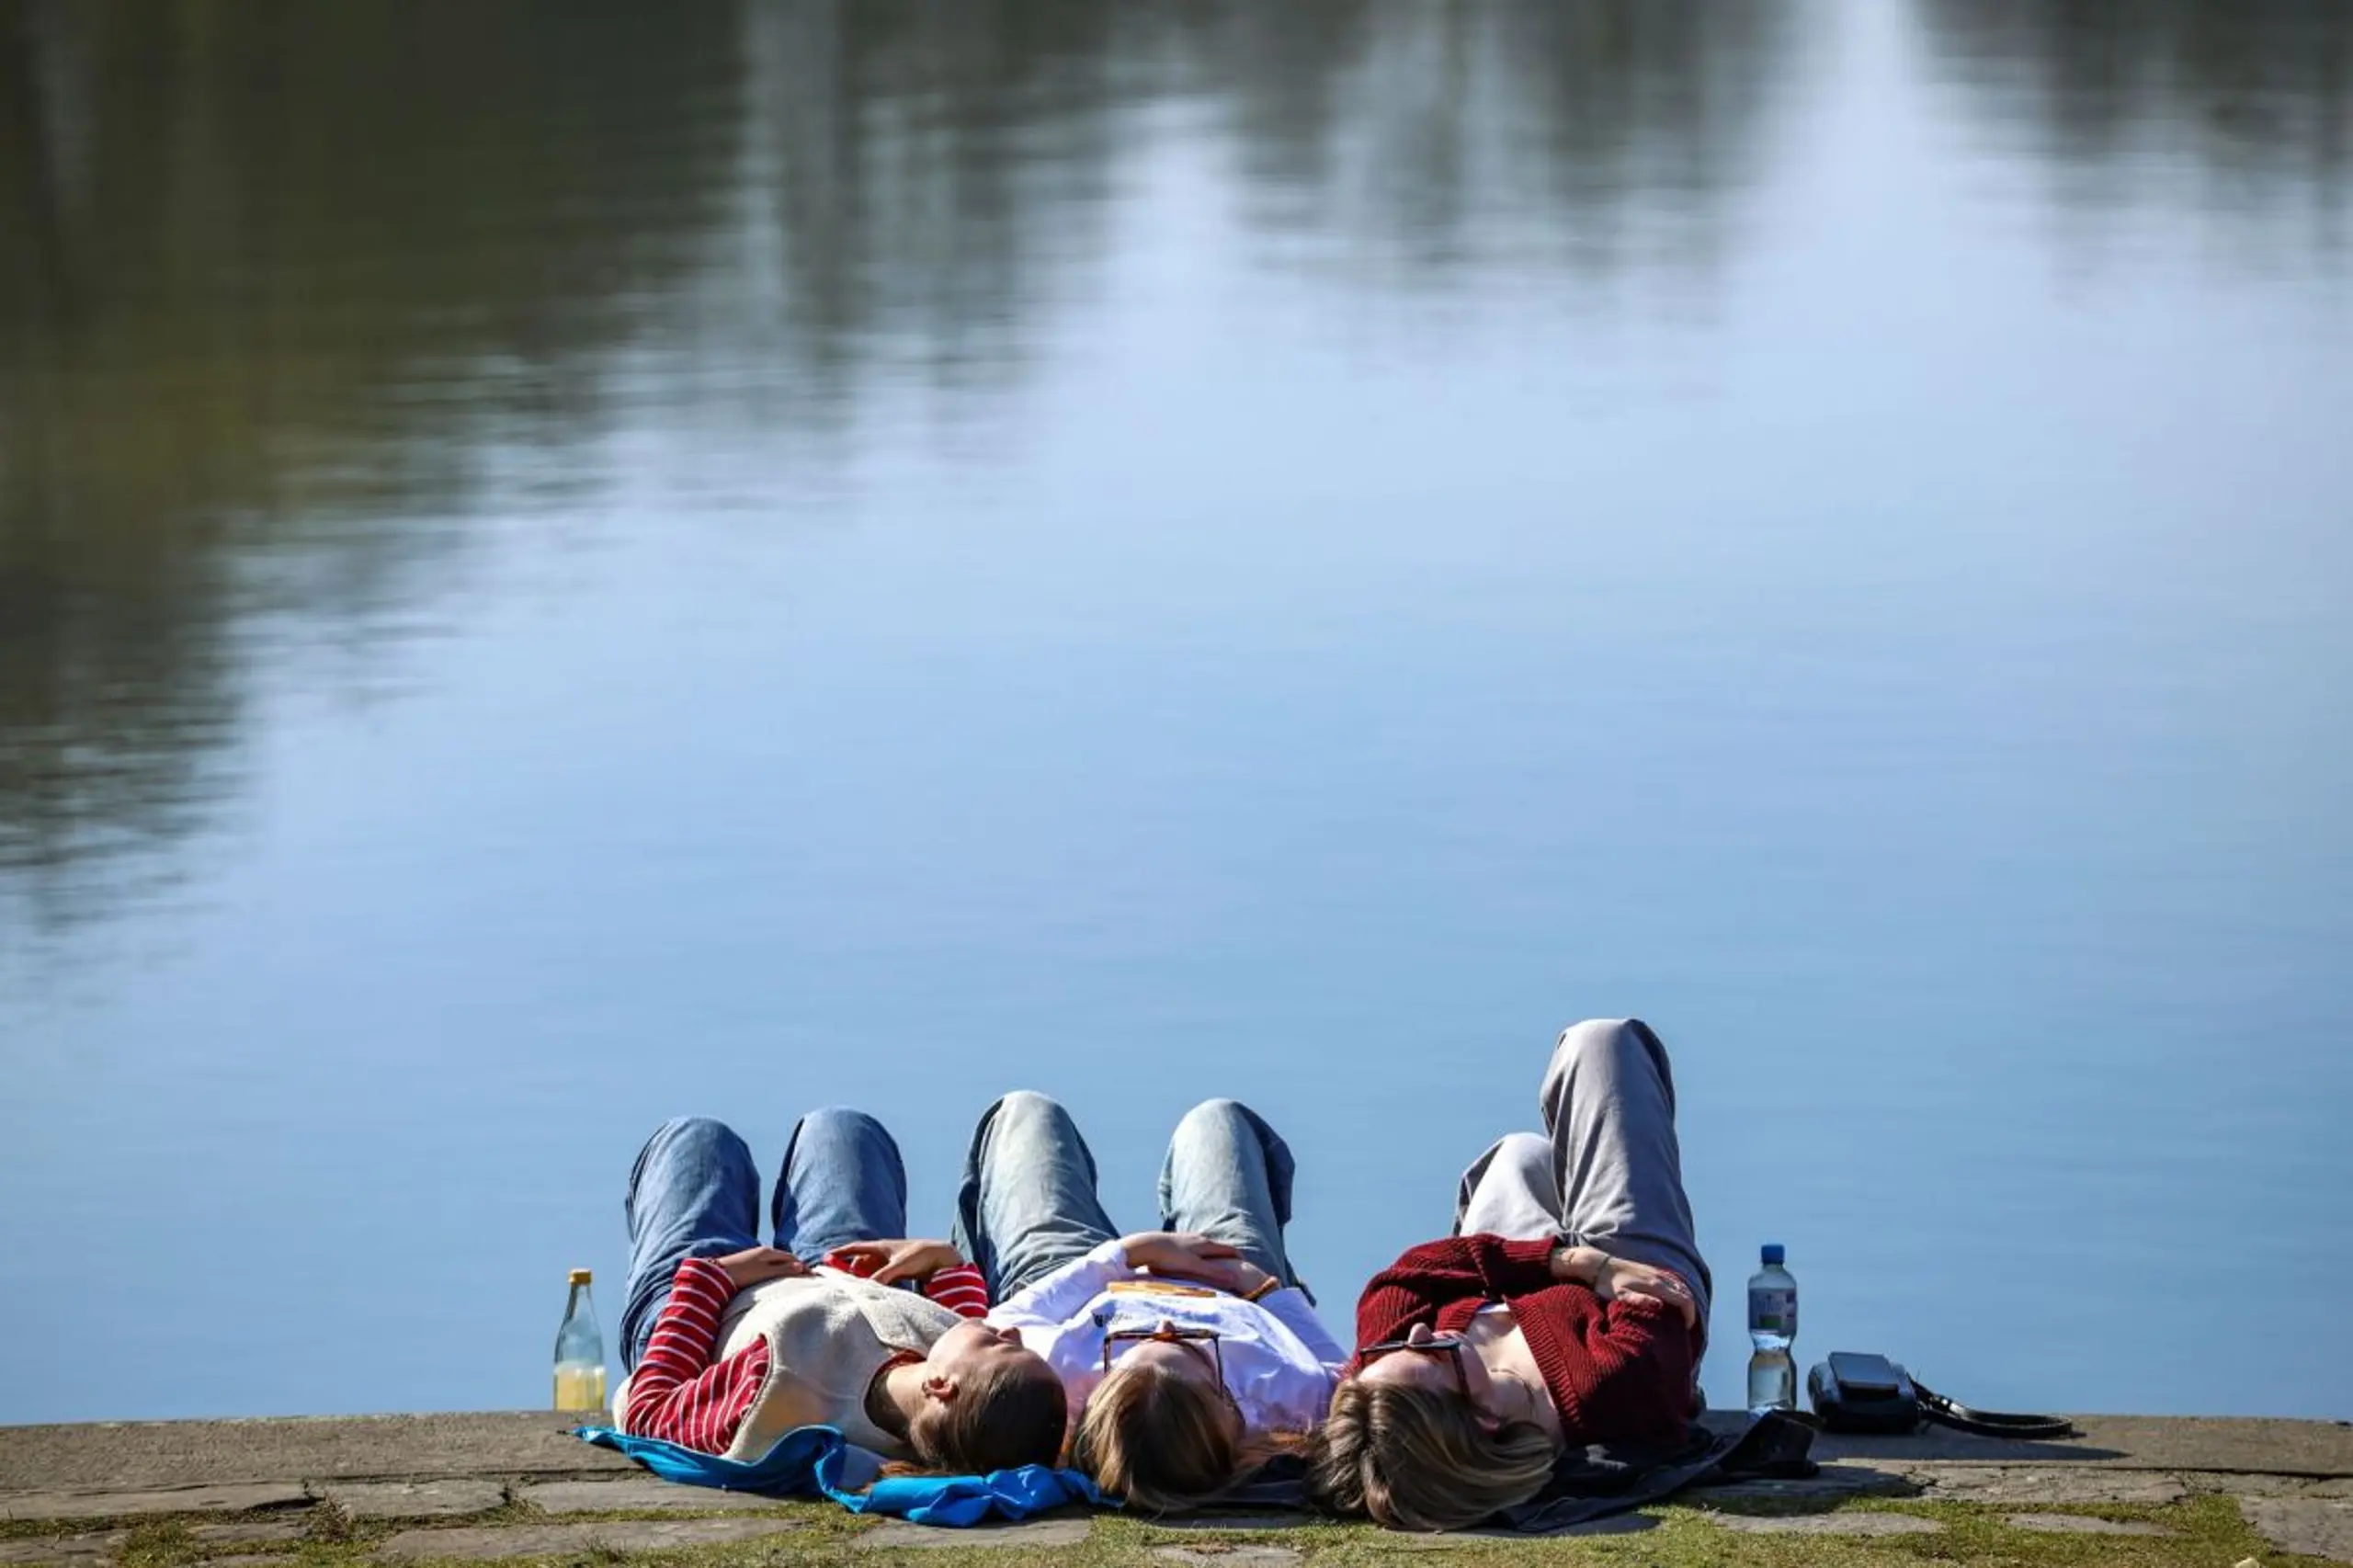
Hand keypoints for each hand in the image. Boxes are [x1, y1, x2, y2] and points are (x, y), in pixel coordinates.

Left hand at [713, 1246, 808, 1287]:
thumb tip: (801, 1267)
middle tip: (806, 1278)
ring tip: (794, 1279)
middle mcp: (763, 1251)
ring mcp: (755, 1257)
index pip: (791, 1258)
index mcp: (768, 1252)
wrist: (716, 1275)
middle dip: (796, 1266)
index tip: (812, 1276)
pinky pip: (769, 1265)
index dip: (802, 1266)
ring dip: (786, 1268)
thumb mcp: (763, 1273)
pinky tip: (776, 1278)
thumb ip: (782, 1270)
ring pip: (777, 1262)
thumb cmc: (741, 1274)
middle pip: (785, 1258)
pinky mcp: (749, 1264)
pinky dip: (777, 1270)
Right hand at [826, 1238, 964, 1285]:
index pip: (855, 1248)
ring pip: (870, 1272)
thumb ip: (882, 1276)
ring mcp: (891, 1263)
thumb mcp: (899, 1265)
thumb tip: (867, 1288)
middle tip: (840, 1283)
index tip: (826, 1257)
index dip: (840, 1253)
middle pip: (860, 1262)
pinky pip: (881, 1279)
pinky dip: (875, 1285)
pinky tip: (873, 1294)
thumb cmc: (921, 1255)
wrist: (942, 1258)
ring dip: (863, 1280)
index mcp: (881, 1246)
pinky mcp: (899, 1273)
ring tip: (855, 1291)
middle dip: (850, 1271)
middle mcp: (884, 1254)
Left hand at [1119, 1231, 1241, 1284]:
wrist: (1145, 1245)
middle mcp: (1198, 1239)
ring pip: (1205, 1249)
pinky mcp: (1175, 1243)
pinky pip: (1193, 1250)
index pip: (1229, 1250)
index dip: (1239, 1258)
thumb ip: (1213, 1273)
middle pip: (1218, 1248)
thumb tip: (1236, 1278)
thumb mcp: (1194, 1267)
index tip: (1247, 1266)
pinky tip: (1193, 1264)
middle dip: (1228, 1258)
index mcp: (1206, 1244)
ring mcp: (1187, 1240)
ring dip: (1213, 1257)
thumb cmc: (1169, 1257)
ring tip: (1216, 1267)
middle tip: (1235, 1268)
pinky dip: (1199, 1257)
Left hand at [1591, 1255, 1698, 1328]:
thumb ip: (1639, 1300)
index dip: (1689, 1315)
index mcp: (1655, 1285)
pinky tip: (1673, 1301)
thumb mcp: (1620, 1296)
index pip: (1684, 1299)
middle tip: (1686, 1326)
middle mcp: (1659, 1276)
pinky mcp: (1651, 1270)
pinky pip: (1673, 1281)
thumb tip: (1659, 1304)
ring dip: (1686, 1300)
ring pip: (1681, 1285)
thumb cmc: (1608, 1285)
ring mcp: (1656, 1272)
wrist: (1599, 1265)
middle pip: (1686, 1292)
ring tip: (1681, 1316)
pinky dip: (1679, 1292)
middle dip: (1690, 1310)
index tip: (1686, 1328)